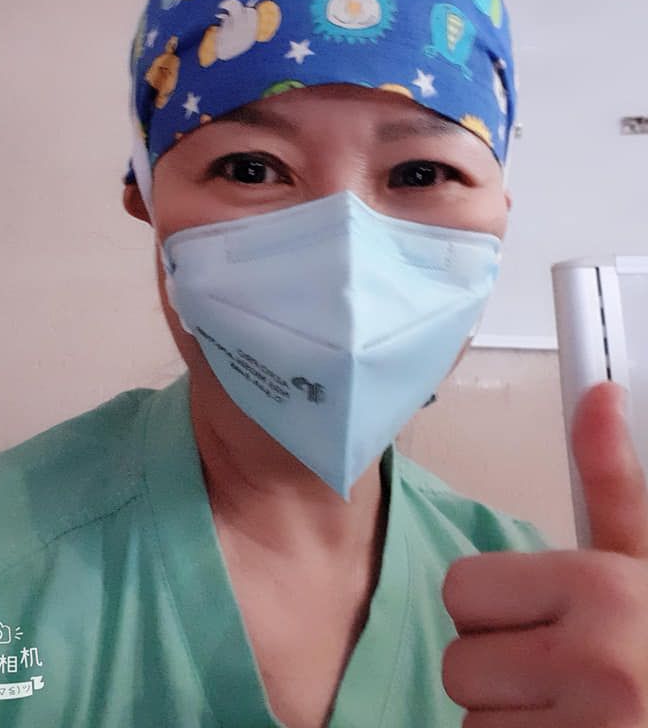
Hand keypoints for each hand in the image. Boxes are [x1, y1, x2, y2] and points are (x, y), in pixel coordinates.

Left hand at [442, 382, 647, 725]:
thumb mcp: (644, 561)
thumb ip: (612, 484)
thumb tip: (600, 394)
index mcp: (604, 588)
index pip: (461, 588)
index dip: (497, 608)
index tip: (547, 619)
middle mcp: (595, 663)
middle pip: (460, 658)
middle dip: (501, 668)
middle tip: (565, 676)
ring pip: (470, 716)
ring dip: (509, 720)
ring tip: (572, 714)